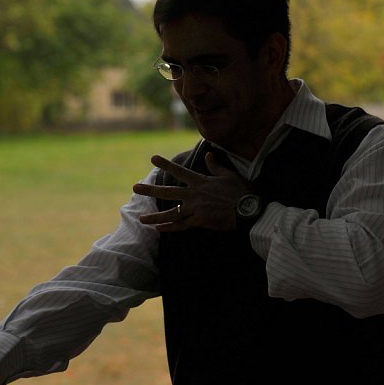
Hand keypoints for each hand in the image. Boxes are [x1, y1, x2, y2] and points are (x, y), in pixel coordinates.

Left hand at [133, 152, 249, 231]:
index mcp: (201, 182)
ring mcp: (196, 209)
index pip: (180, 171)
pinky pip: (181, 226)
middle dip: (150, 189)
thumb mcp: (228, 175)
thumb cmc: (241, 192)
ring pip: (171, 213)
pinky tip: (158, 229)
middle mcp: (195, 195)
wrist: (248, 211)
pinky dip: (170, 227)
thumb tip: (209, 155)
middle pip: (168, 191)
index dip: (166, 164)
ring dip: (155, 216)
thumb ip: (215, 166)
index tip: (152, 158)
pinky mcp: (200, 222)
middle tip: (135, 187)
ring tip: (141, 219)